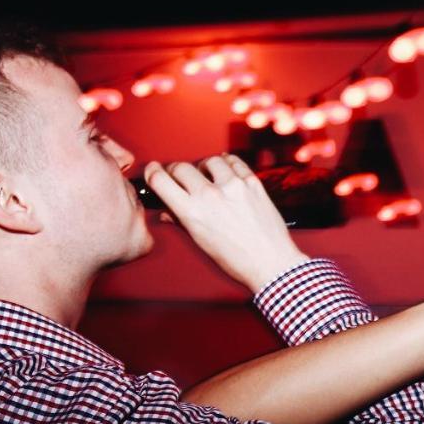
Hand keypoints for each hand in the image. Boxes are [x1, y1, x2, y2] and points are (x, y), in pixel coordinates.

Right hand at [143, 155, 308, 292]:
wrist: (271, 263)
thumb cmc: (237, 260)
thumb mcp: (202, 243)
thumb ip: (181, 222)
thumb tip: (167, 212)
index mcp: (192, 213)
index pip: (161, 181)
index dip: (153, 173)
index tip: (153, 170)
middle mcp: (210, 196)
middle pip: (182, 167)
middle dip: (176, 171)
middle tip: (180, 176)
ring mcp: (233, 187)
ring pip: (209, 160)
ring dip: (204, 167)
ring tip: (208, 176)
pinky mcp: (252, 183)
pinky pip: (234, 162)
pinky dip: (227, 164)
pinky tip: (226, 171)